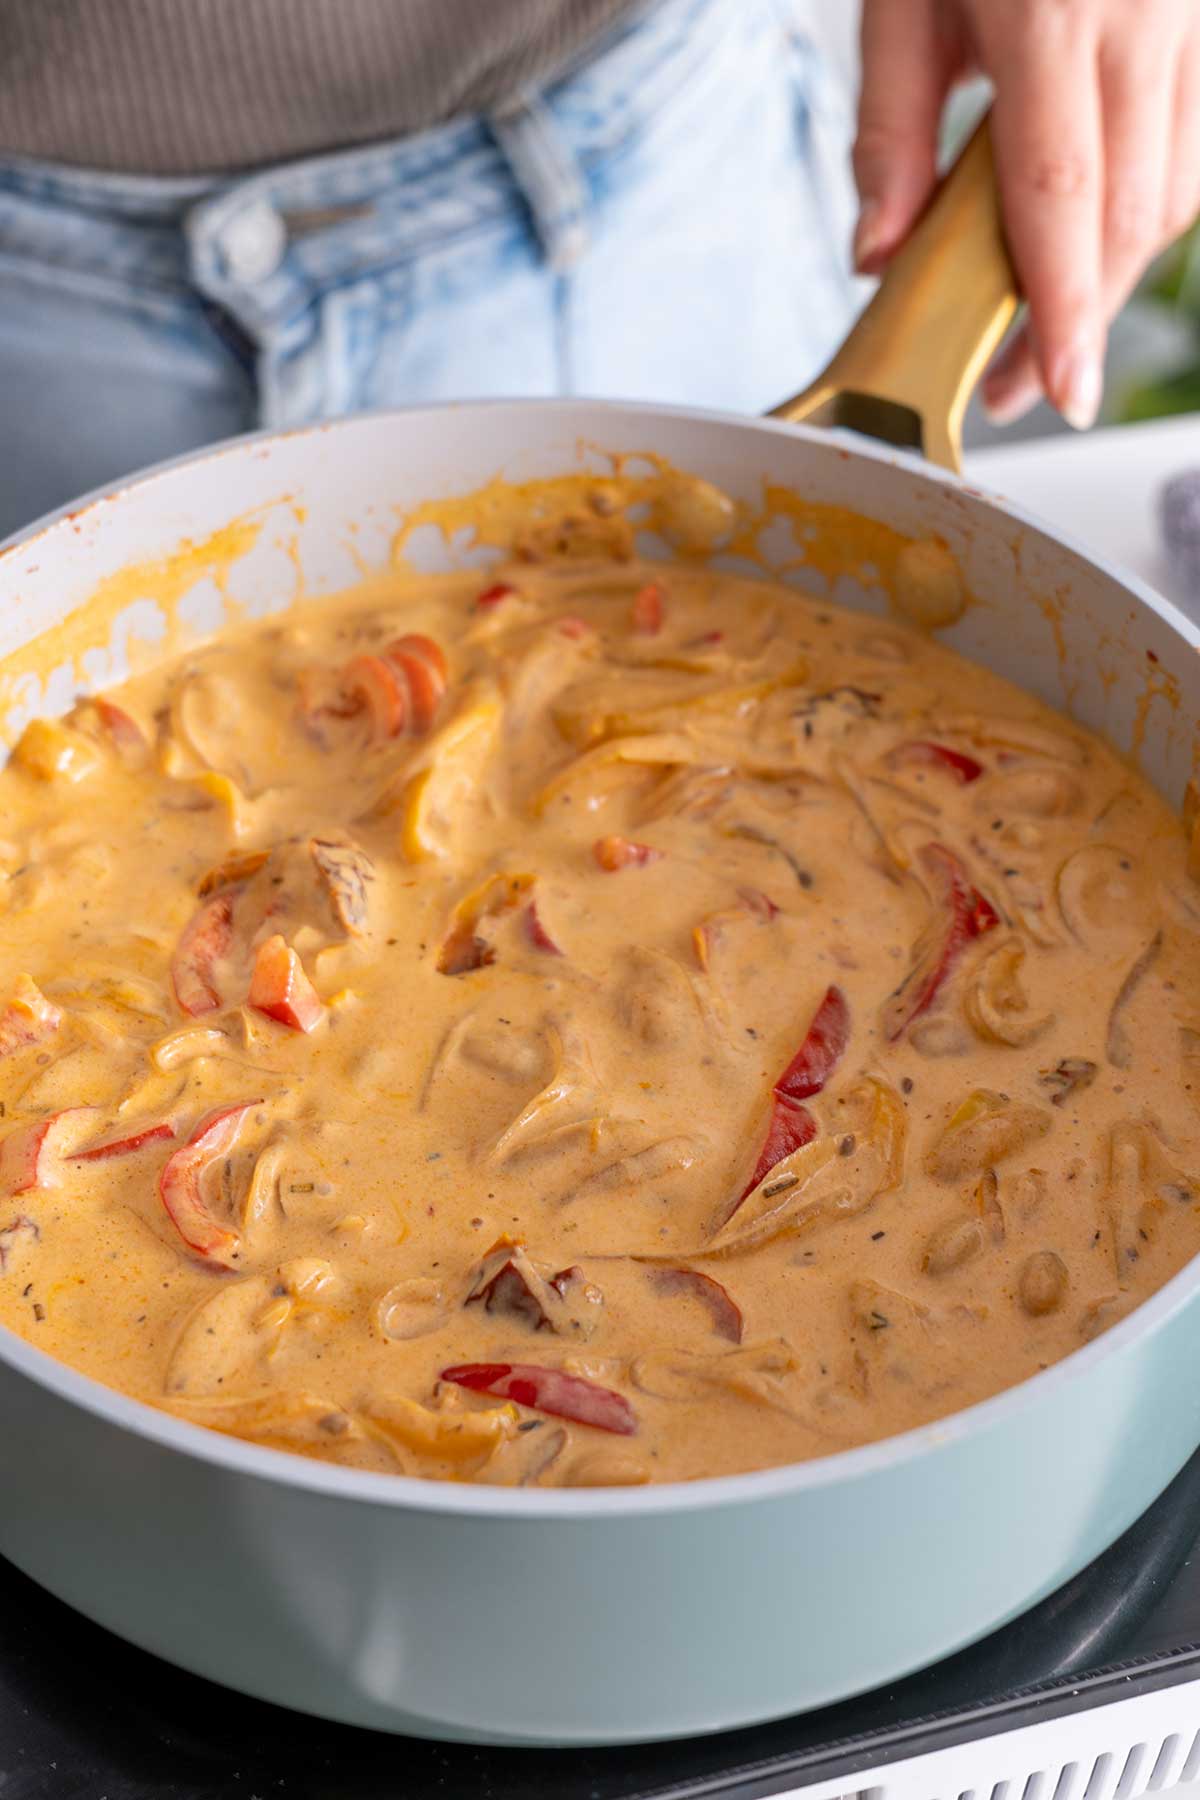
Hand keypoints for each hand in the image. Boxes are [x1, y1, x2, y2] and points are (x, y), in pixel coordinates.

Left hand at [853, 0, 1199, 428]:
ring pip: (1175, 185)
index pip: (1062, 199)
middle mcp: (1144, 14)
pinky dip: (1146, 206)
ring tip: (1052, 327)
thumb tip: (878, 256)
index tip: (1057, 392)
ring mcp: (1192, 12)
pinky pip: (1193, 138)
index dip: (1060, 310)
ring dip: (1117, 274)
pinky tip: (1095, 239)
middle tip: (1025, 386)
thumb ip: (889, 130)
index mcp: (1053, 13)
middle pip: (1129, 214)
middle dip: (1081, 318)